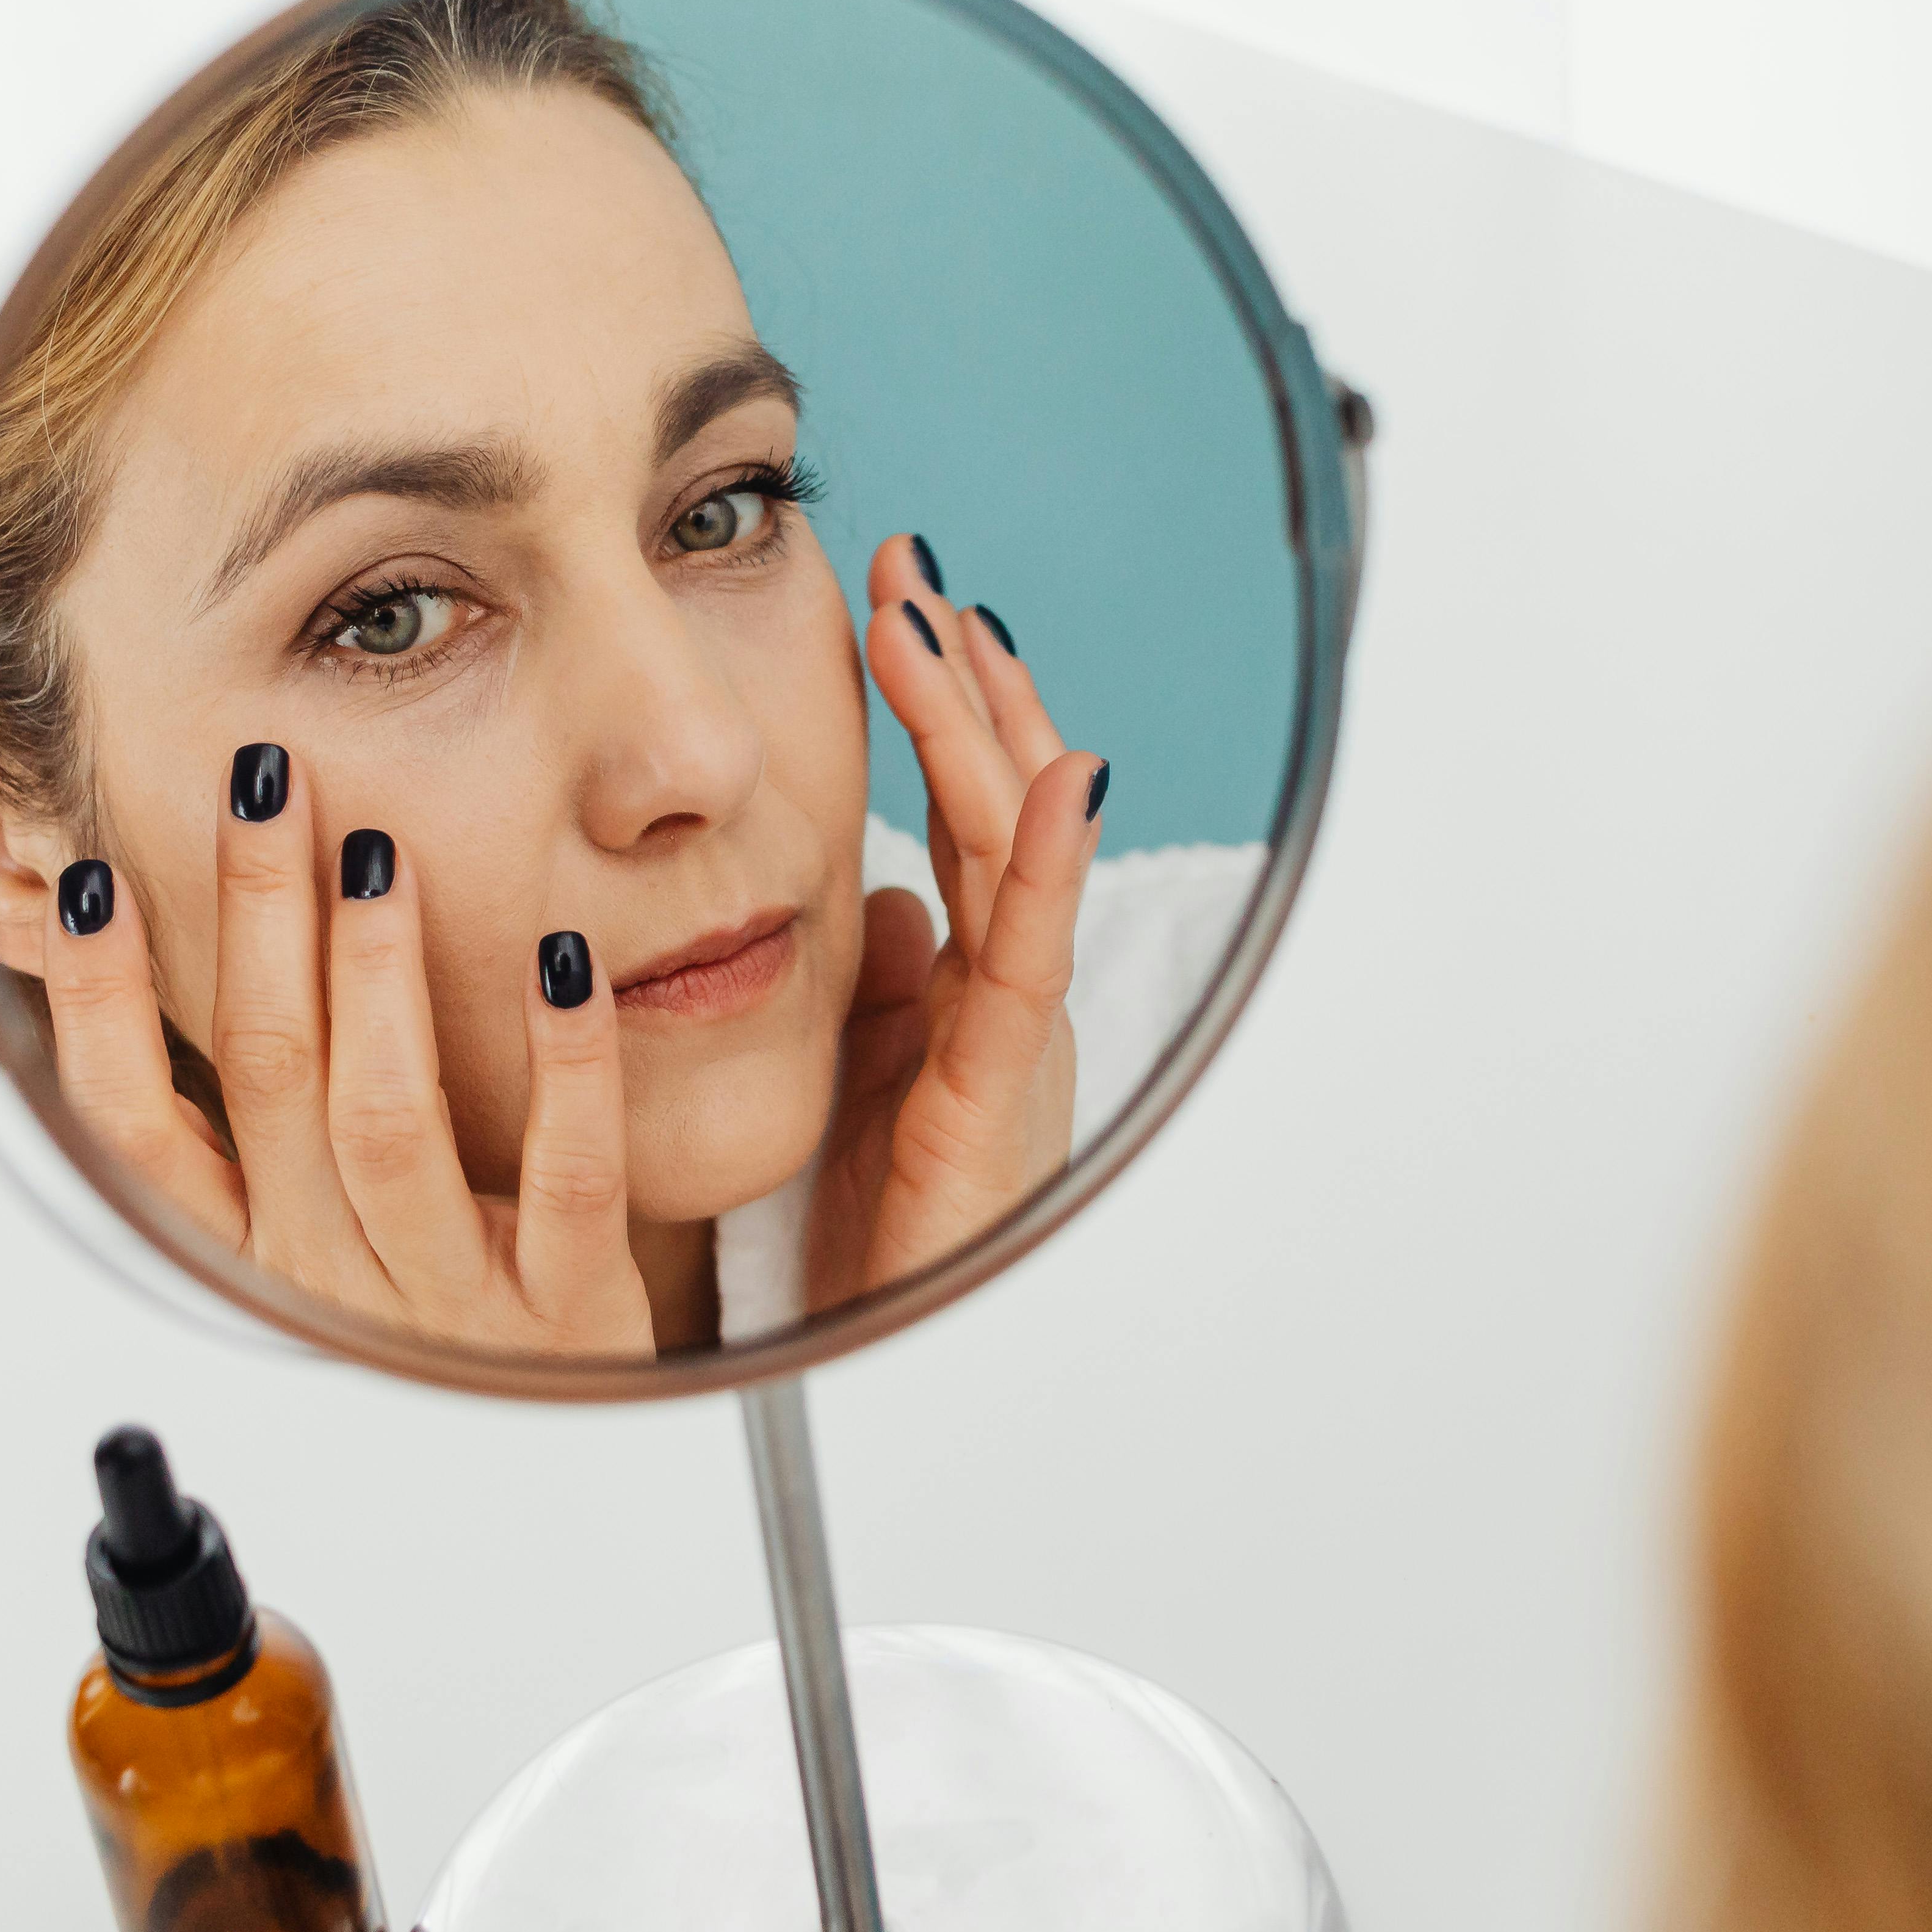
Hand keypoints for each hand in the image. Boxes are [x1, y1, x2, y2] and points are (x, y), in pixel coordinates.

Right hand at [29, 747, 654, 1357]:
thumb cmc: (441, 1298)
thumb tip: (185, 940)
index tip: (90, 885)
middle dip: (255, 917)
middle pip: (270, 1079)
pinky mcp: (569, 1306)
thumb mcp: (322, 1217)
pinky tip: (565, 963)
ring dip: (376, 977)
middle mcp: (333, 1270)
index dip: (103, 1010)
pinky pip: (569, 1176)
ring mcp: (451, 1296)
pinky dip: (569, 1066)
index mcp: (263, 1244)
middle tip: (265, 784)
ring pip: (386, 1124)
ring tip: (377, 854)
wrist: (564, 1445)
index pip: (142, 1126)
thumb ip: (267, 1103)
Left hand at [808, 536, 1099, 1311]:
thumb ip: (888, 989)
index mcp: (972, 988)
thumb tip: (896, 908)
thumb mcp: (867, 1075)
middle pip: (1005, 808)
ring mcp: (1015, 1040)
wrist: (866, 1360)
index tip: (905, 607)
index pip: (971, 818)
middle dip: (965, 684)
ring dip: (986, 732)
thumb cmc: (870, 1228)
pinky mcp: (994, 1095)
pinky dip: (1055, 862)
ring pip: (1020, 856)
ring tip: (942, 628)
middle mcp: (1009, 998)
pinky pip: (1029, 961)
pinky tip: (1065, 778)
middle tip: (911, 571)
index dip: (945, 711)